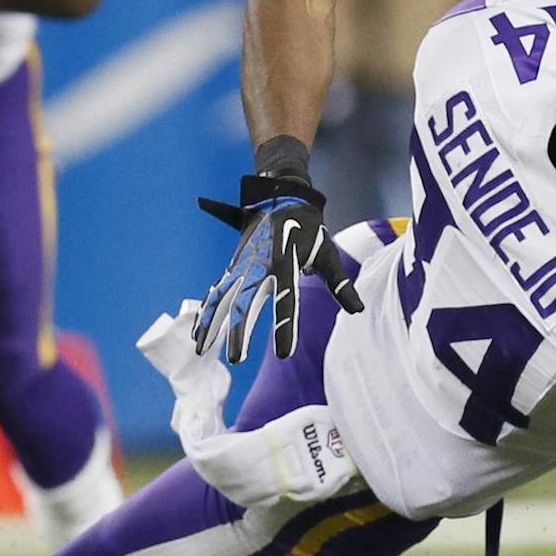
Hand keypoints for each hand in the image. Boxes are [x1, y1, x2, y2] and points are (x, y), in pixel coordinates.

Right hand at [193, 138, 362, 362]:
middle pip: (246, 301)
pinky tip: (198, 333)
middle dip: (239, 330)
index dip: (285, 327)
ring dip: (212, 323)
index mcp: (285, 262)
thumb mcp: (327, 253)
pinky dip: (206, 312)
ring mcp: (242, 266)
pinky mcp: (234, 267)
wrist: (281, 197)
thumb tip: (357, 309)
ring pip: (223, 297)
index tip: (283, 354)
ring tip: (200, 349)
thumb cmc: (308, 230)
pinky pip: (217, 292)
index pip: (286, 300)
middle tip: (237, 358)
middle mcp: (258, 265)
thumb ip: (339, 283)